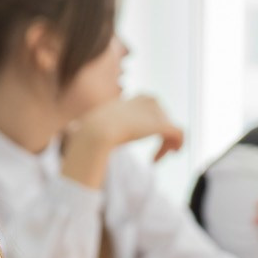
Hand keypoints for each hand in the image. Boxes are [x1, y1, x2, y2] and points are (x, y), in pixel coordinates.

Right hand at [62, 94, 184, 186]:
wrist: (99, 130)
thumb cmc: (95, 130)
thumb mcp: (104, 125)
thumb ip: (107, 127)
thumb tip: (78, 129)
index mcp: (140, 98)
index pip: (155, 112)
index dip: (154, 129)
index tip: (146, 143)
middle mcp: (150, 100)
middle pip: (165, 121)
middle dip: (162, 138)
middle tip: (155, 157)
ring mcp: (157, 112)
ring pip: (172, 129)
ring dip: (167, 145)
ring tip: (157, 159)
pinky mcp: (162, 124)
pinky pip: (179, 134)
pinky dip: (178, 145)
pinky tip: (172, 154)